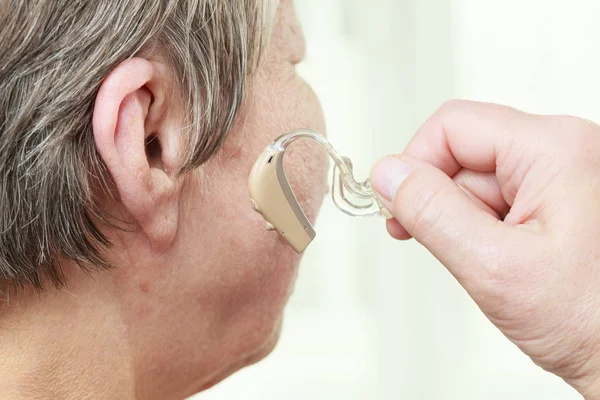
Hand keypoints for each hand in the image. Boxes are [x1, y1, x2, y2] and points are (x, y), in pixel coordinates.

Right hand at [371, 100, 599, 398]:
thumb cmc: (594, 321)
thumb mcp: (494, 267)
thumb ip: (432, 213)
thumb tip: (388, 175)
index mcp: (554, 148)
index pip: (451, 127)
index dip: (415, 166)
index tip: (399, 209)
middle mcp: (563, 151)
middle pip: (463, 155)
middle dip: (444, 205)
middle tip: (454, 250)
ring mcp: (562, 176)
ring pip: (476, 182)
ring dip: (466, 225)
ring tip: (495, 266)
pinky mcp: (558, 199)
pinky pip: (497, 202)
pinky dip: (485, 232)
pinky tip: (505, 262)